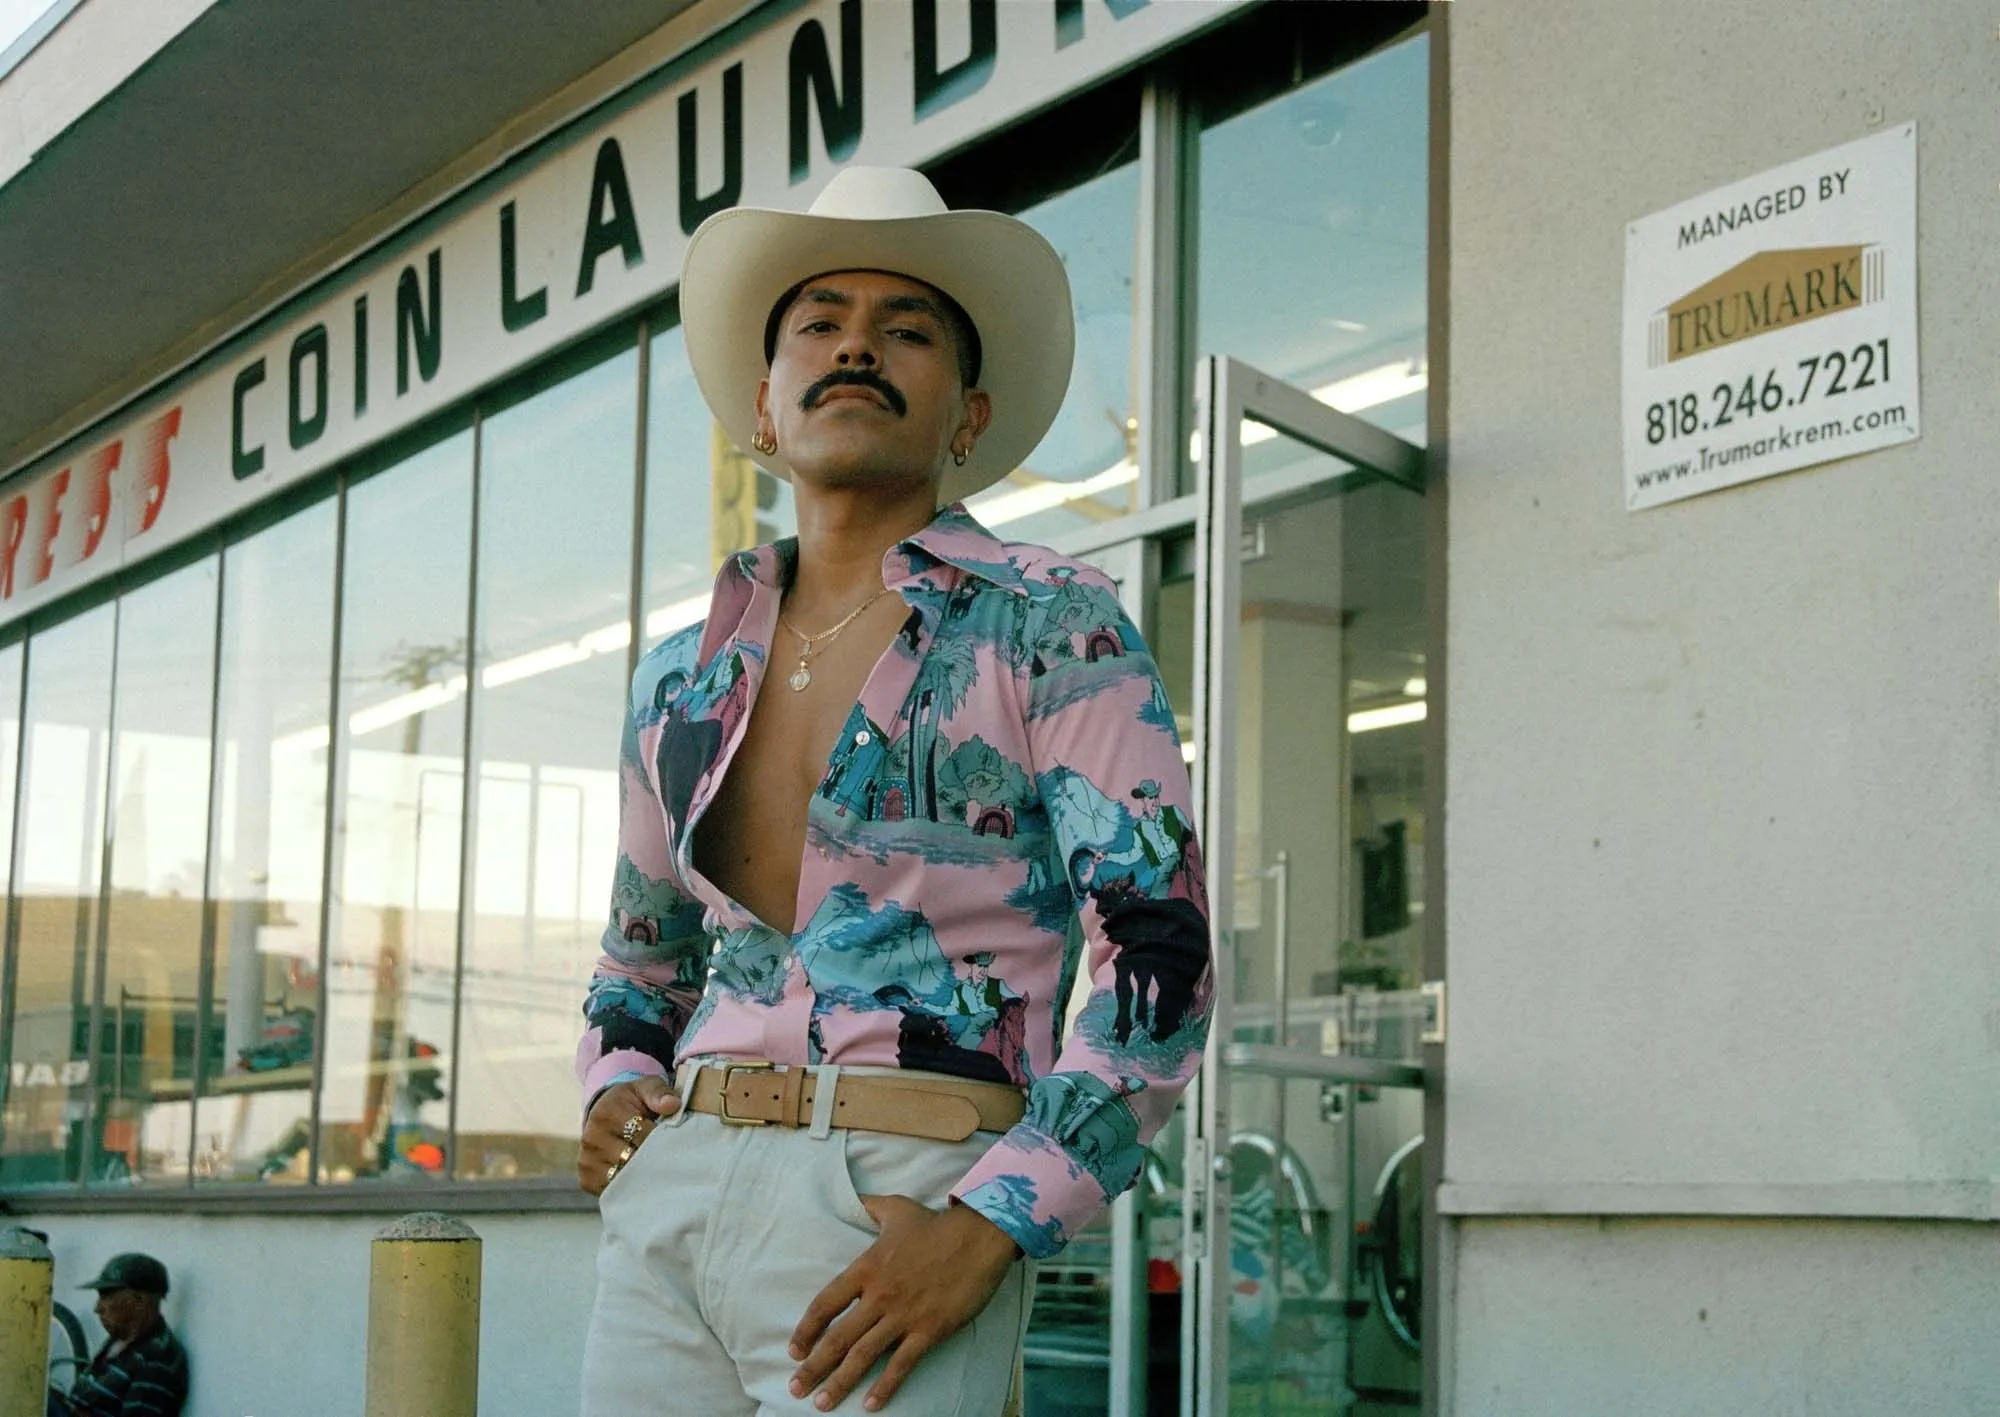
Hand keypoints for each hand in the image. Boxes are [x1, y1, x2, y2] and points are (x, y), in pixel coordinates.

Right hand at [577, 1077, 679, 1194]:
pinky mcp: (587, 1179)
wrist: (606, 1112)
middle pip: (632, 1159)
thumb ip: (659, 1093)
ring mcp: (587, 1161)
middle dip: (654, 1160)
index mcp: (606, 1113)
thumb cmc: (632, 1101)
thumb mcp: (646, 1088)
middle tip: (671, 1158)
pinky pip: (613, 1191)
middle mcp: (591, 1138)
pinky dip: (630, 1189)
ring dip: (643, 1177)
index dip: (662, 1139)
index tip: (674, 1139)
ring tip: (656, 1168)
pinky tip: (641, 1179)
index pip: (641, 1134)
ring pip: (624, 1178)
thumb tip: (673, 1105)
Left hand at [788, 1195, 1019, 1411]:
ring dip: (840, 1382)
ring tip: (822, 1403)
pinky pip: (902, 1363)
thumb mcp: (896, 1209)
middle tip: (795, 1388)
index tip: (794, 1350)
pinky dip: (885, 1386)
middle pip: (838, 1337)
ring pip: (864, 1355)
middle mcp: (879, 1295)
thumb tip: (856, 1197)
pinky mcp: (930, 1329)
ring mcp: (904, 1315)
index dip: (806, 1329)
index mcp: (866, 1268)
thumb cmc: (937, 1224)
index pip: (826, 1304)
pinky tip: (871, 1405)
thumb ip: (870, 1206)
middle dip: (814, 1367)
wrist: (979, 1236)